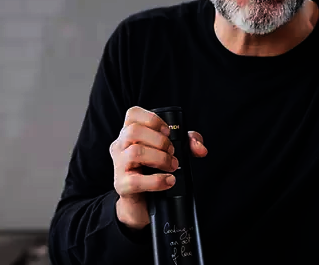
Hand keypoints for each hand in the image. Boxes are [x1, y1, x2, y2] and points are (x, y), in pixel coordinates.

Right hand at [109, 106, 208, 229]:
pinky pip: (136, 180)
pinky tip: (168, 181)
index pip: (132, 114)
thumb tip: (200, 148)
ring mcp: (118, 165)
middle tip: (172, 153)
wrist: (143, 204)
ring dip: (160, 158)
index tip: (168, 132)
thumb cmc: (155, 172)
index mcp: (129, 134)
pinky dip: (157, 181)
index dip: (152, 119)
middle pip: (134, 131)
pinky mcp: (121, 185)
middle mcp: (120, 146)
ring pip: (135, 152)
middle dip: (160, 141)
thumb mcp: (172, 153)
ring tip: (171, 166)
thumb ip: (189, 144)